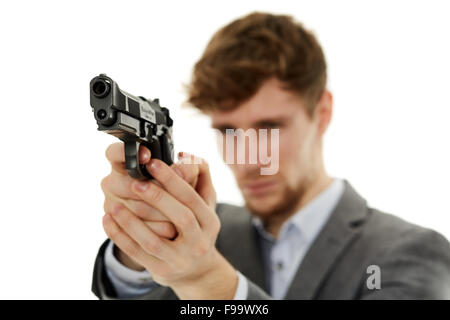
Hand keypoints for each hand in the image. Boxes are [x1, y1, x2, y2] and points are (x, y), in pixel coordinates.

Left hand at [102, 154, 238, 298]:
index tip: (154, 163)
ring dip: (131, 222)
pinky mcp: (161, 271)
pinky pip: (137, 253)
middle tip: (136, 182)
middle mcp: (199, 242)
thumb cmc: (196, 227)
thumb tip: (184, 156)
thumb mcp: (204, 202)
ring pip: (153, 241)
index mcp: (210, 221)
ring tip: (113, 205)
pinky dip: (120, 237)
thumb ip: (198, 175)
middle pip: (181, 218)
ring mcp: (180, 259)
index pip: (193, 198)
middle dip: (157, 197)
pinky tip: (107, 220)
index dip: (173, 180)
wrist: (197, 270)